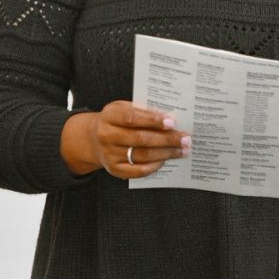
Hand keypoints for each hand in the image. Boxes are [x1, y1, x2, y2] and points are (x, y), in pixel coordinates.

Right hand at [60, 101, 189, 178]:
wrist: (94, 138)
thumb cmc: (116, 120)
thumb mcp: (123, 108)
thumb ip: (142, 111)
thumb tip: (170, 119)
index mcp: (109, 116)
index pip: (132, 118)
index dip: (152, 120)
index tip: (171, 122)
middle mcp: (107, 136)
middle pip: (141, 139)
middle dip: (167, 139)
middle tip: (185, 138)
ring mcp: (110, 154)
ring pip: (143, 155)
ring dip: (166, 153)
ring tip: (182, 150)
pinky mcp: (114, 169)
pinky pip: (138, 170)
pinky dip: (155, 165)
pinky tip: (166, 159)